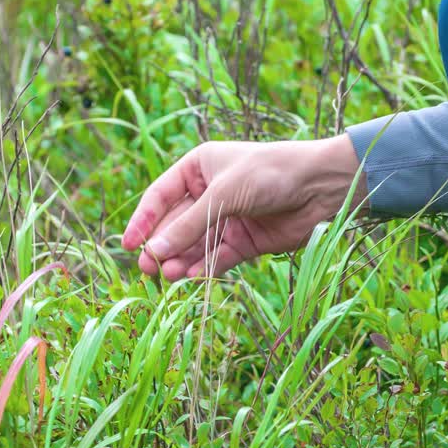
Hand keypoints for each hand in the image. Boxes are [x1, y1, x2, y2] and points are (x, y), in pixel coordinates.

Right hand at [121, 135, 366, 280]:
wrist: (320, 186)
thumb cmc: (269, 173)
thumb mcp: (223, 194)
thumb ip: (188, 225)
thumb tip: (153, 252)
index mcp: (198, 168)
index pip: (160, 196)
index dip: (143, 220)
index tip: (128, 245)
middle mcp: (209, 193)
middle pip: (175, 225)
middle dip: (162, 247)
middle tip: (146, 270)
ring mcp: (227, 219)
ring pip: (195, 245)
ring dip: (181, 260)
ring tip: (169, 278)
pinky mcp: (245, 242)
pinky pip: (217, 258)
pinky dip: (204, 269)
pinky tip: (192, 279)